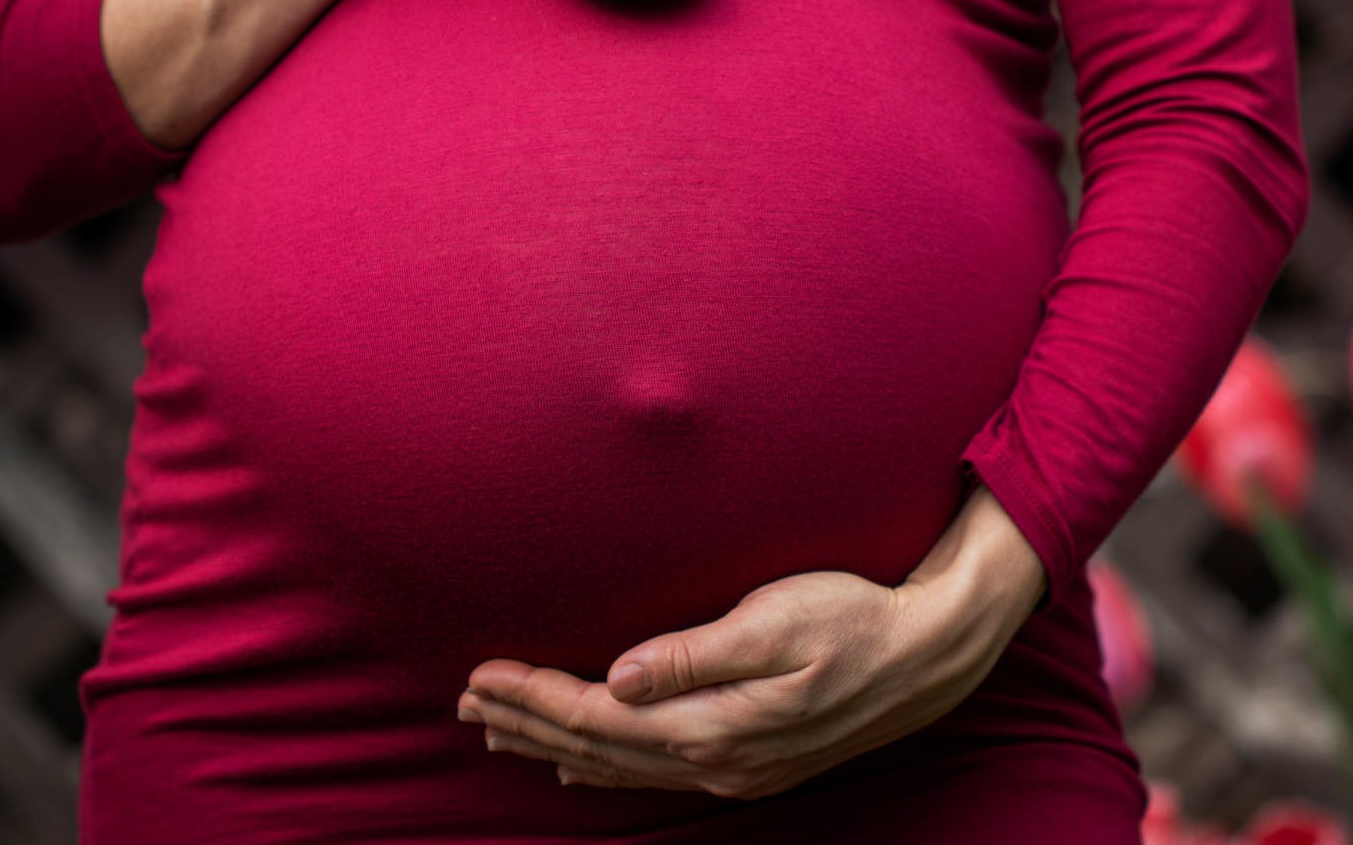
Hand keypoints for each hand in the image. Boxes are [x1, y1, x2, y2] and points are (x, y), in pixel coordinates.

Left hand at [457, 487, 1045, 798]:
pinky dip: (606, 767)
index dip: (533, 698)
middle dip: (527, 723)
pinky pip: (655, 773)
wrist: (927, 655)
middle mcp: (716, 760)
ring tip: (500, 730)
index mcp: (714, 723)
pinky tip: (580, 767)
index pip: (597, 717)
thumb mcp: (776, 621)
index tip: (481, 674)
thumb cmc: (853, 619)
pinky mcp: (749, 761)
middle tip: (466, 701)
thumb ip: (694, 654)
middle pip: (597, 748)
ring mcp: (734, 769)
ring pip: (620, 766)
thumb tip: (618, 677)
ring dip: (555, 746)